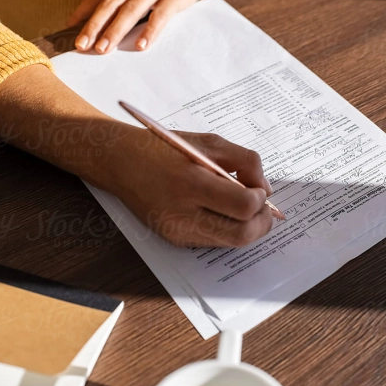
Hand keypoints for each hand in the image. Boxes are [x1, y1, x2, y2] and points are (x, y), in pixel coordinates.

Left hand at [69, 0, 215, 54]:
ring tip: (103, 49)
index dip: (83, 11)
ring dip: (114, 31)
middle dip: (93, 26)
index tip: (69, 27)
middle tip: (81, 45)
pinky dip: (149, 31)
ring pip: (129, 10)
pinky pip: (160, 15)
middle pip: (110, 5)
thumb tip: (118, 13)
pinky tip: (141, 45)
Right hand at [108, 127, 274, 246]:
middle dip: (261, 222)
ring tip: (242, 206)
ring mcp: (177, 232)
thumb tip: (265, 190)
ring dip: (246, 227)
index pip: (242, 206)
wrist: (120, 162)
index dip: (259, 200)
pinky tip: (221, 211)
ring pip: (230, 243)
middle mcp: (183, 214)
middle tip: (261, 206)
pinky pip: (213, 242)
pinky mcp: (174, 240)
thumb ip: (245, 161)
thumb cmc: (164, 148)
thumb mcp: (209, 143)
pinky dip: (227, 229)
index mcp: (191, 183)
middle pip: (241, 235)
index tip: (258, 189)